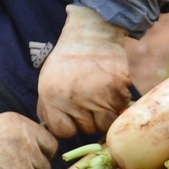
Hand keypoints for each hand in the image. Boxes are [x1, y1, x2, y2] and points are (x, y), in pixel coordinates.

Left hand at [37, 4, 133, 137]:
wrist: (91, 35)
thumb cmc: (67, 61)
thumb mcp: (48, 82)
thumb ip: (49, 108)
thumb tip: (55, 131)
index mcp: (53, 98)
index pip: (63, 132)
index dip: (68, 124)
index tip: (71, 114)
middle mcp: (74, 99)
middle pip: (87, 129)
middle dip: (88, 118)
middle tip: (87, 99)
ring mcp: (98, 96)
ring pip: (106, 124)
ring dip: (104, 114)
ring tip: (100, 97)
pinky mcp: (118, 90)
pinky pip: (120, 109)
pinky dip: (117, 102)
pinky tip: (110, 88)